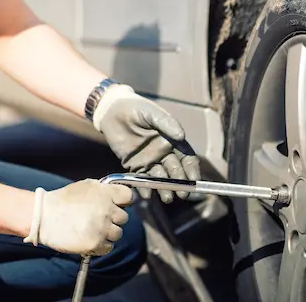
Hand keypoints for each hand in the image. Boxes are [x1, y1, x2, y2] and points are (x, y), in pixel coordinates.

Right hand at [24, 179, 133, 255]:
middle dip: (113, 218)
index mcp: (105, 193)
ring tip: (93, 230)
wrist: (45, 217)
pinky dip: (102, 245)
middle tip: (100, 219)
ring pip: (117, 233)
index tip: (117, 204)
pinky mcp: (96, 243)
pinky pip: (108, 247)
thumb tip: (115, 194)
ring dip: (108, 233)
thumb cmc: (63, 200)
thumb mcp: (85, 186)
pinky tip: (91, 238)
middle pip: (123, 218)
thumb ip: (103, 189)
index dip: (123, 201)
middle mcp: (106, 210)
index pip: (128, 196)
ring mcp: (102, 228)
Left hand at [92, 83, 200, 202]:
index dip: (191, 170)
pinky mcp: (133, 165)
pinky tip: (147, 195)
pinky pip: (141, 179)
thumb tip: (181, 135)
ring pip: (160, 178)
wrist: (112, 110)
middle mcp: (163, 153)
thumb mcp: (152, 113)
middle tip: (181, 195)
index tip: (193, 180)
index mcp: (171, 141)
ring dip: (164, 189)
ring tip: (166, 198)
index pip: (186, 158)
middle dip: (180, 184)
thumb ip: (166, 123)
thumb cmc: (136, 108)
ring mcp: (149, 160)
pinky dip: (145, 188)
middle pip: (175, 172)